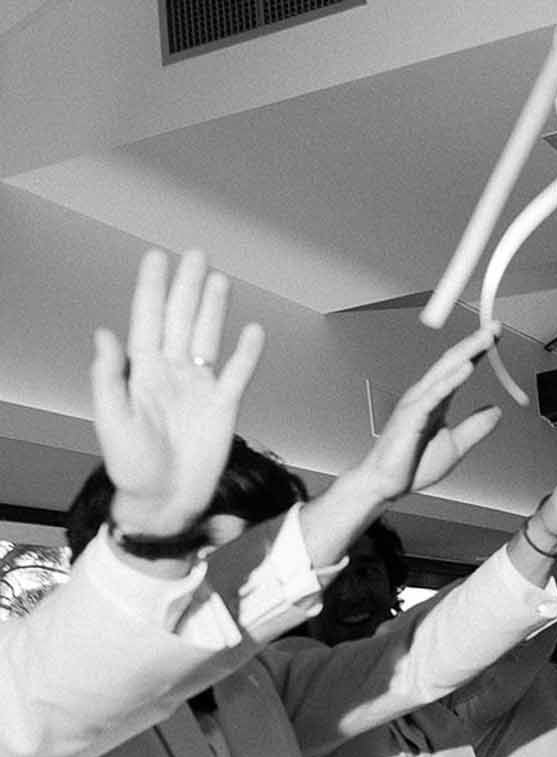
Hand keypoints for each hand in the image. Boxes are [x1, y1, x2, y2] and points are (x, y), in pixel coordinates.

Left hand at [91, 249, 265, 536]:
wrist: (164, 502)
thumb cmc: (131, 466)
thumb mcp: (112, 422)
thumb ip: (108, 377)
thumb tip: (104, 333)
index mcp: (142, 374)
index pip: (147, 320)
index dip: (152, 288)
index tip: (157, 258)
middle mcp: (171, 374)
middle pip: (181, 320)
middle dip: (187, 287)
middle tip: (195, 255)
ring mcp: (199, 388)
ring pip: (208, 338)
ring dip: (214, 308)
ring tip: (219, 279)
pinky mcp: (224, 406)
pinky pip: (238, 373)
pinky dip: (247, 352)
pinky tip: (253, 329)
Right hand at [355, 326, 503, 504]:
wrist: (384, 485)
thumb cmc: (412, 466)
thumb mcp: (455, 446)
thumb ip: (475, 427)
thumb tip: (496, 411)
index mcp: (435, 401)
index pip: (459, 369)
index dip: (478, 351)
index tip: (495, 337)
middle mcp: (425, 396)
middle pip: (453, 361)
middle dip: (475, 342)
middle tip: (495, 327)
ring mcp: (417, 403)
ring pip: (445, 370)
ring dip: (467, 352)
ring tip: (486, 337)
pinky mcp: (411, 416)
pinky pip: (435, 394)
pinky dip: (451, 379)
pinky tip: (467, 367)